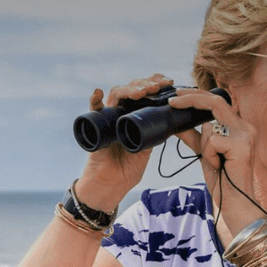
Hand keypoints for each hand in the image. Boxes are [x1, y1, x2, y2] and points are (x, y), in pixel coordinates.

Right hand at [75, 74, 173, 210]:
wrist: (113, 183)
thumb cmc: (129, 166)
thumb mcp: (148, 146)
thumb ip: (156, 133)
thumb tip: (173, 120)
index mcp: (137, 114)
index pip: (145, 91)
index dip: (156, 82)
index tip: (170, 83)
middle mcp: (122, 111)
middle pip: (132, 88)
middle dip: (147, 84)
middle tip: (159, 87)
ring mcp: (109, 116)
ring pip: (117, 94)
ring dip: (130, 90)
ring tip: (142, 92)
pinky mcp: (96, 126)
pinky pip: (93, 109)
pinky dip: (94, 100)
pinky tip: (98, 92)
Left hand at [170, 88, 264, 231]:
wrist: (236, 202)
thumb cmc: (223, 180)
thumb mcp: (205, 153)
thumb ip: (194, 137)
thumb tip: (176, 124)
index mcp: (240, 127)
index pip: (217, 103)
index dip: (197, 96)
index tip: (177, 96)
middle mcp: (246, 128)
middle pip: (215, 103)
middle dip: (190, 99)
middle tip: (172, 102)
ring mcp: (246, 136)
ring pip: (209, 127)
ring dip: (204, 147)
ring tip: (216, 163)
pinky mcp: (242, 146)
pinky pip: (212, 142)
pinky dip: (209, 155)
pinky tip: (219, 166)